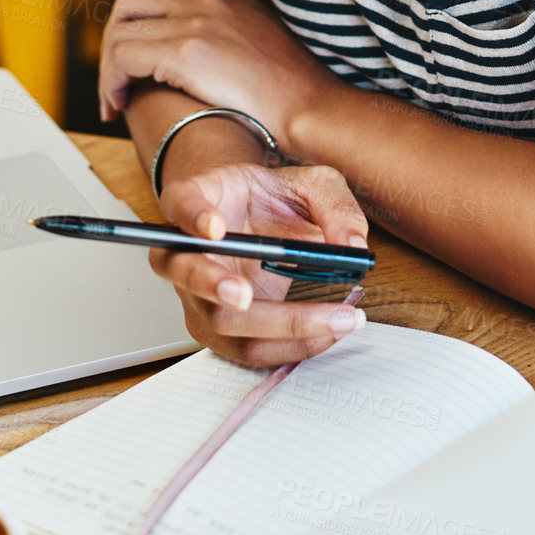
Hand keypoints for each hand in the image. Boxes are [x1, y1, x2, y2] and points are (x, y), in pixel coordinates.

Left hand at [97, 0, 337, 145]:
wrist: (311, 107)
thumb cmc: (292, 90)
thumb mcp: (262, 38)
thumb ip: (229, 30)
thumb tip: (201, 54)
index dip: (136, 19)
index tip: (135, 53)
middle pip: (130, 0)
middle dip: (113, 39)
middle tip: (117, 77)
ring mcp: (197, 19)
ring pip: (119, 29)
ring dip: (108, 65)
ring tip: (114, 97)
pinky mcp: (187, 51)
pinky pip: (123, 57)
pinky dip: (111, 82)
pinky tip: (118, 104)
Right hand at [151, 161, 368, 366]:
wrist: (258, 221)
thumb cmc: (272, 200)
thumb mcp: (311, 185)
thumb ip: (334, 205)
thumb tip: (352, 244)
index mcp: (197, 198)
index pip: (182, 203)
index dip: (193, 217)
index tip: (215, 228)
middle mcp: (186, 250)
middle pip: (187, 273)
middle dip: (214, 286)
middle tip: (245, 295)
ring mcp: (196, 294)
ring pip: (220, 321)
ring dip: (277, 327)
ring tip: (334, 319)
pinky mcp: (217, 327)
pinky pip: (247, 348)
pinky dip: (289, 346)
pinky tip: (328, 331)